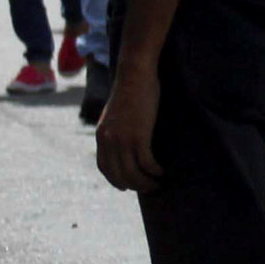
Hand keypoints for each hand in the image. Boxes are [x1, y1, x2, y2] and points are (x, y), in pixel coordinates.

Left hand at [93, 59, 159, 190]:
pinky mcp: (138, 136)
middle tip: (150, 187)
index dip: (117, 181)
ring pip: (133, 173)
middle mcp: (108, 141)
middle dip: (135, 185)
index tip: (129, 186)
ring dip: (147, 183)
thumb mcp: (116, 114)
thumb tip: (126, 141)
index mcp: (101, 136)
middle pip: (119, 175)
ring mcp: (122, 140)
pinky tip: (163, 171)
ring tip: (159, 183)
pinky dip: (155, 171)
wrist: (134, 76)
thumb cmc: (130, 91)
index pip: (104, 168)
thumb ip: (117, 129)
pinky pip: (146, 163)